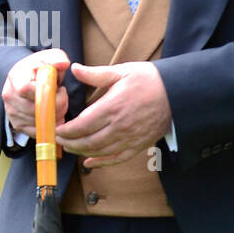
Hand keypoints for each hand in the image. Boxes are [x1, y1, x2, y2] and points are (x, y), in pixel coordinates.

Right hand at [1, 50, 70, 138]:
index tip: (58, 87)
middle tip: (63, 96)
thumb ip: (57, 58)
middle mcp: (9, 96)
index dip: (46, 92)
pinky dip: (50, 125)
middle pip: (35, 109)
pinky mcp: (18, 125)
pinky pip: (38, 131)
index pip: (26, 89)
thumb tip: (63, 64)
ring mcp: (12, 113)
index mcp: (15, 77)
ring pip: (39, 122)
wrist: (26, 79)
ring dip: (55, 116)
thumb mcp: (49, 58)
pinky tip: (53, 114)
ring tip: (57, 103)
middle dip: (57, 105)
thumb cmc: (40, 68)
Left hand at [55, 61, 171, 167]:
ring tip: (70, 148)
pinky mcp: (139, 145)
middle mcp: (120, 126)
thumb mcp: (122, 71)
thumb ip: (96, 74)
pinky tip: (89, 163)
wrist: (177, 93)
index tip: (56, 129)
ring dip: (82, 152)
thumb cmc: (149, 80)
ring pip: (100, 152)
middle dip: (70, 143)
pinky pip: (117, 159)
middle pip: (88, 141)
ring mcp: (130, 138)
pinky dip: (102, 163)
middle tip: (57, 140)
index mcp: (112, 107)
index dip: (66, 130)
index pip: (82, 125)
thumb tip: (74, 68)